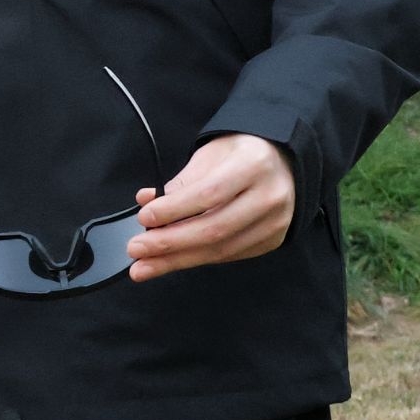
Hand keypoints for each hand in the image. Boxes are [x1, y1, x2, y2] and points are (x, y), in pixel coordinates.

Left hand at [126, 133, 295, 279]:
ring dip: (178, 260)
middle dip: (170, 243)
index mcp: (253, 164)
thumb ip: (182, 182)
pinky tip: (174, 260)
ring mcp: (275, 223)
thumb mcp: (212, 154)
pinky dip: (198, 259)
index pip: (209, 193)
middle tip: (136, 250)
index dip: (174, 209)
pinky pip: (229, 255)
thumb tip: (146, 203)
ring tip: (145, 265)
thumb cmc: (242, 154)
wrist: (283, 162)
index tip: (144, 218)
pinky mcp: (272, 241)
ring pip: (221, 249)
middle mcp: (269, 196)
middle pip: (214, 228)